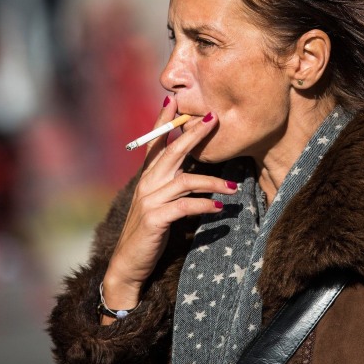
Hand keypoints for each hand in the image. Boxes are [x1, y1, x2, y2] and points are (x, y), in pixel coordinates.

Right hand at [100, 99, 236, 323]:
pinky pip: (185, 206)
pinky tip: (220, 208)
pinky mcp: (155, 219)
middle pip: (172, 152)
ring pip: (185, 181)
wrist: (129, 264)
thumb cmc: (149, 233)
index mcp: (148, 178)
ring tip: (235, 188)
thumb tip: (194, 170)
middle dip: (193, 134)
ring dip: (213, 182)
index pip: (156, 143)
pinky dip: (204, 205)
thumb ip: (172, 186)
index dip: (163, 121)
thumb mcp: (159, 204)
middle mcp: (147, 184)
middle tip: (214, 119)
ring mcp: (149, 201)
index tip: (172, 99)